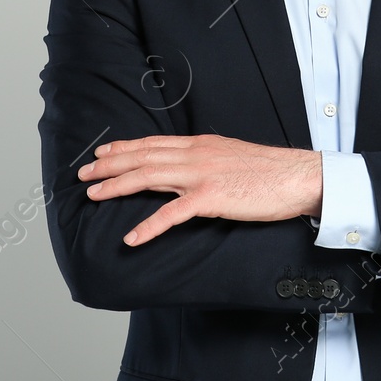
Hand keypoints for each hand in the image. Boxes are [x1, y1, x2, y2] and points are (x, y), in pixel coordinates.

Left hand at [79, 134, 321, 246]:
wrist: (297, 176)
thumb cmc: (269, 171)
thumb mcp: (231, 156)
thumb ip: (207, 160)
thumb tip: (189, 168)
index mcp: (201, 144)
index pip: (153, 143)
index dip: (124, 147)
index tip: (102, 153)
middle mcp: (195, 154)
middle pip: (142, 156)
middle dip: (109, 165)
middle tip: (84, 174)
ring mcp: (202, 174)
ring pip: (149, 176)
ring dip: (117, 186)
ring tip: (94, 196)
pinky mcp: (211, 198)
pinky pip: (172, 214)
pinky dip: (148, 226)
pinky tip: (131, 237)